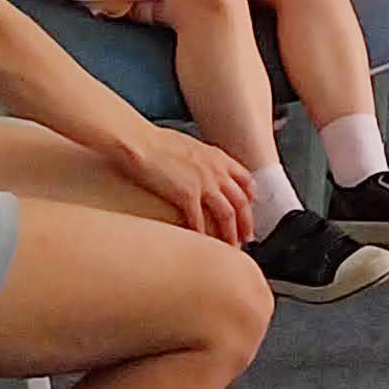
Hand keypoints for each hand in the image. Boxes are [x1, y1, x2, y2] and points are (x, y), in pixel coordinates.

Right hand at [116, 124, 257, 244]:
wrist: (138, 142)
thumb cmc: (155, 142)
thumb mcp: (189, 146)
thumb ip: (201, 160)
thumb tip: (200, 169)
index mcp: (218, 157)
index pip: (245, 180)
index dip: (250, 197)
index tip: (249, 209)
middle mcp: (216, 170)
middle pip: (241, 201)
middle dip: (246, 222)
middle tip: (247, 237)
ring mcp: (204, 183)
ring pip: (227, 215)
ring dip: (231, 234)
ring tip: (231, 247)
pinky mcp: (186, 195)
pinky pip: (200, 221)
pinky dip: (203, 236)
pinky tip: (202, 245)